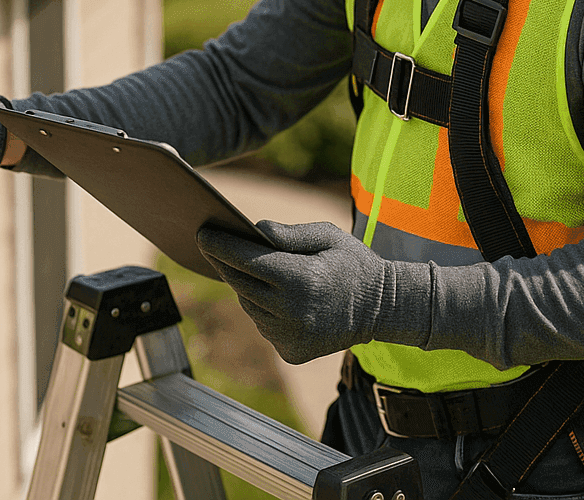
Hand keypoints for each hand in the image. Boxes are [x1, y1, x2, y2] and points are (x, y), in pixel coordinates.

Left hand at [197, 220, 397, 364]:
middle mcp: (292, 311)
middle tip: (214, 245)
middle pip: (240, 283)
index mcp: (301, 279)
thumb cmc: (354, 264)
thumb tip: (254, 231)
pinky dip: (264, 310)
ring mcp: (290, 336)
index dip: (220, 245)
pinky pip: (263, 325)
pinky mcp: (291, 352)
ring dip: (247, 287)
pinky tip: (279, 298)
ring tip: (253, 271)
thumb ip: (289, 234)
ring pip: (249, 306)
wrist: (382, 309)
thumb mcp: (328, 236)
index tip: (202, 232)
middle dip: (226, 263)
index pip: (246, 260)